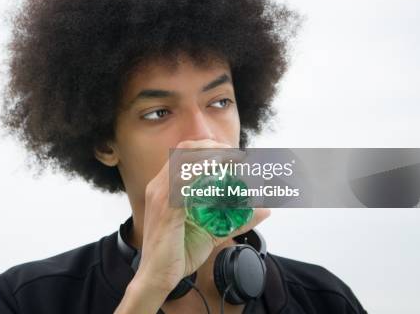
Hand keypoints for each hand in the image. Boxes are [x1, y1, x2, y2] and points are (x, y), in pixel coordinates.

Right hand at [119, 139, 269, 311]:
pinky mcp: (165, 208)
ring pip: (186, 160)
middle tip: (237, 155)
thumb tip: (265, 210)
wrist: (158, 278)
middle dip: (214, 145)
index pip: (185, 153)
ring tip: (234, 159)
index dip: (209, 147)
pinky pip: (184, 181)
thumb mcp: (213, 232)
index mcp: (165, 187)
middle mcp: (159, 185)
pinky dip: (204, 170)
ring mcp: (160, 195)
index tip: (234, 154)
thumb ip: (235, 219)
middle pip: (186, 149)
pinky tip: (220, 172)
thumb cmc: (178, 254)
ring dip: (212, 154)